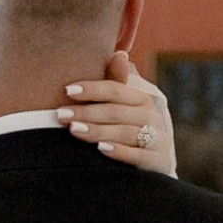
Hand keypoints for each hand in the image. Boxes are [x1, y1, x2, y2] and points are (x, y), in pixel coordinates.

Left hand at [59, 48, 176, 174]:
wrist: (153, 168)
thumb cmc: (128, 132)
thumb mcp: (121, 109)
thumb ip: (115, 85)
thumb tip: (119, 54)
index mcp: (142, 100)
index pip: (116, 90)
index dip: (92, 89)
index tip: (67, 90)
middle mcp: (153, 117)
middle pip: (117, 111)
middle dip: (87, 112)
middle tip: (61, 115)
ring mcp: (159, 140)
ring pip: (126, 132)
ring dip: (99, 130)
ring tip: (74, 130)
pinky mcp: (160, 163)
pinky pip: (140, 156)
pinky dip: (121, 152)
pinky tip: (101, 149)